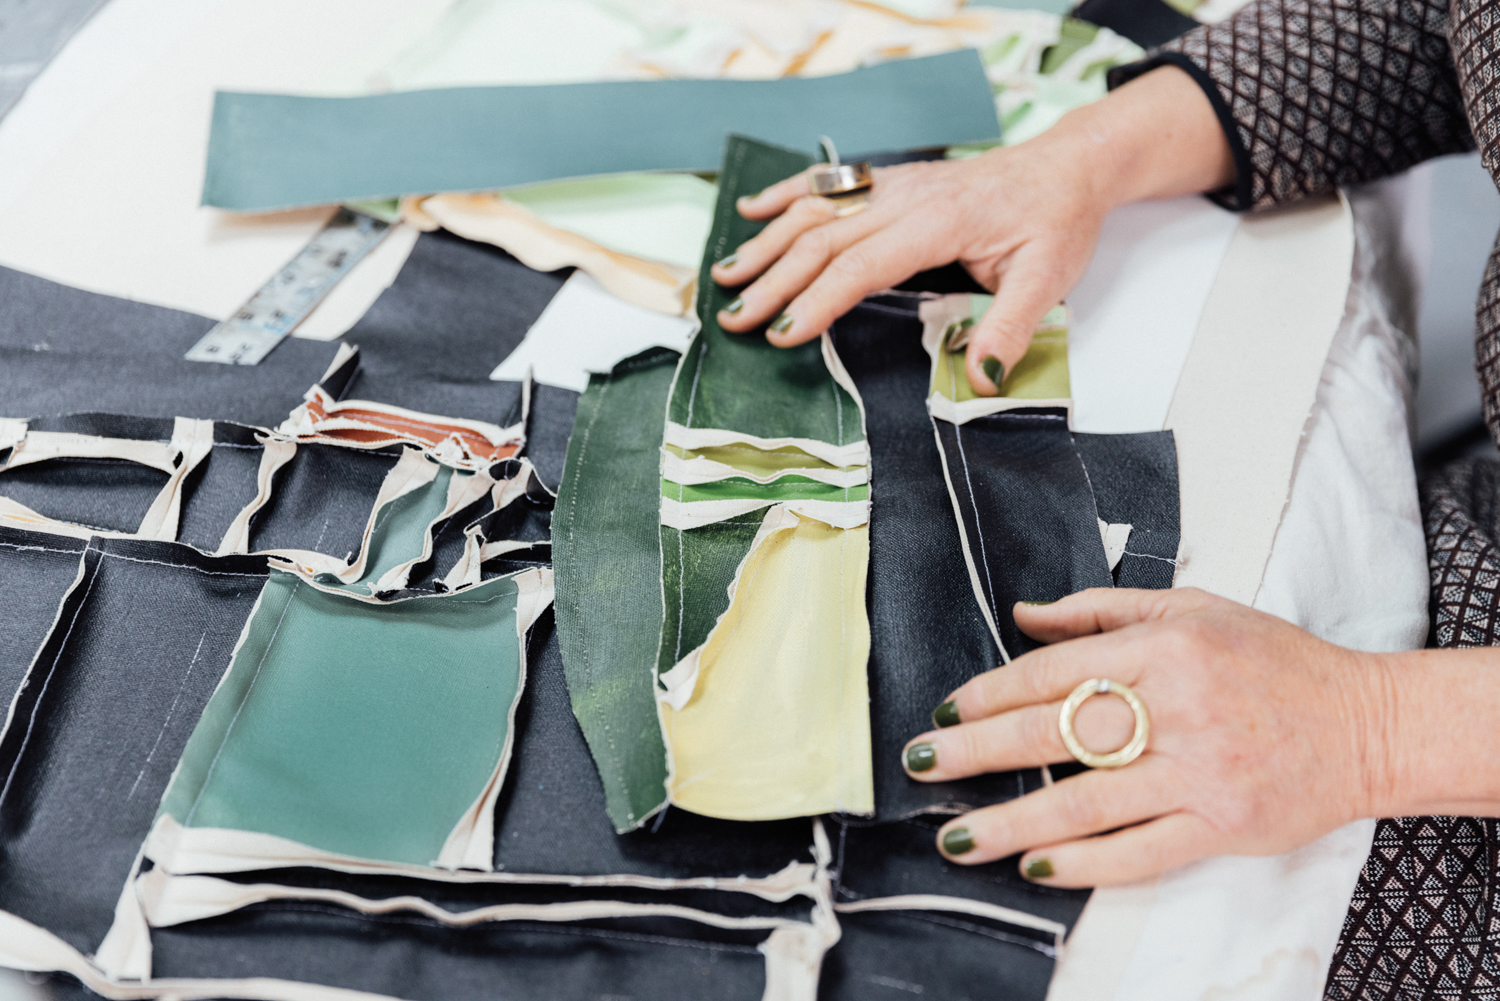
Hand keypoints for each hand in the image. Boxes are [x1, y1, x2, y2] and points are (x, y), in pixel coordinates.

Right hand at [712, 147, 1108, 395]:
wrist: (1066, 166)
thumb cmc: (1056, 222)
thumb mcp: (1048, 280)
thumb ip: (1010, 330)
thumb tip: (980, 382)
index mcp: (937, 222)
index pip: (859, 265)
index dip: (815, 301)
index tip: (780, 334)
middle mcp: (906, 197)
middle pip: (822, 239)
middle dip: (772, 281)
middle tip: (733, 318)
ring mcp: (894, 184)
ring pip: (815, 209)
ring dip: (766, 242)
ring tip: (725, 275)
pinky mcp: (892, 180)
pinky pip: (829, 183)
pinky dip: (785, 195)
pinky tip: (751, 210)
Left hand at [901, 588, 1388, 887]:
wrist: (1368, 724)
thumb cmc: (1275, 662)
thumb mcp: (1193, 609)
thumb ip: (1101, 610)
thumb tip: (1023, 615)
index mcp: (1166, 646)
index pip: (1055, 671)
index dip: (992, 692)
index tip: (946, 709)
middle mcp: (1179, 706)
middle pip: (1056, 731)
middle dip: (978, 751)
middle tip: (922, 763)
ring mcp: (1200, 770)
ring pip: (1087, 800)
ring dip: (1014, 821)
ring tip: (959, 835)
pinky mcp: (1222, 824)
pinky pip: (1140, 851)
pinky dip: (1085, 863)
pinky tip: (1038, 867)